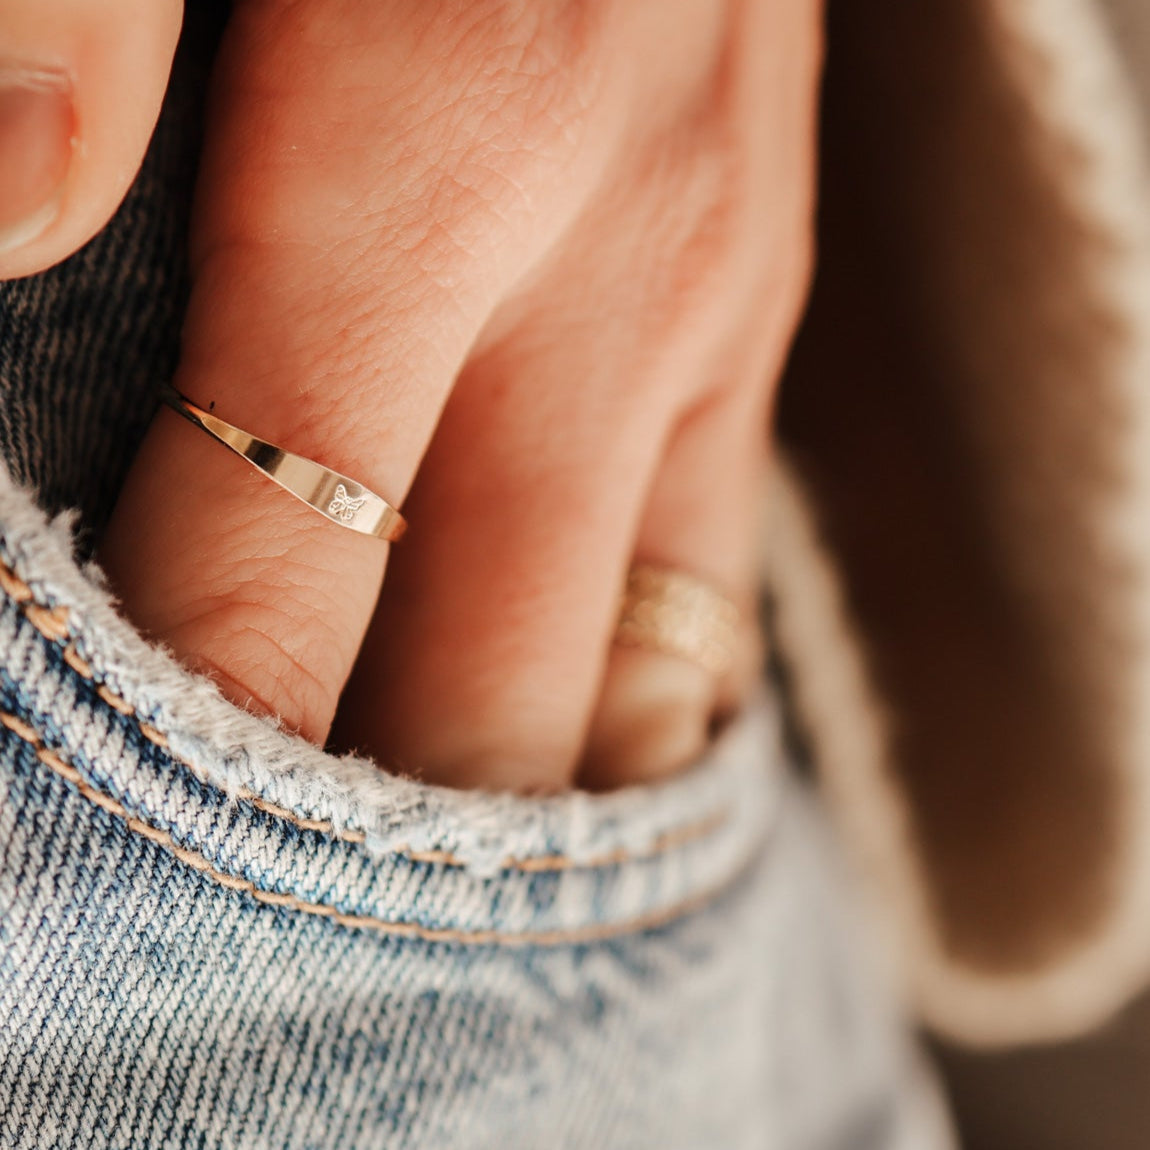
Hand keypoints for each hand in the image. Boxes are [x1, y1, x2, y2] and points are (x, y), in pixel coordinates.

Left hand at [0, 0, 819, 790]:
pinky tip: (566, 705)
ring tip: (430, 846)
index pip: (281, 582)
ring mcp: (725, 312)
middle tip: (273, 894)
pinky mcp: (770, 306)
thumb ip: (89, 18)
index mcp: (441, 156)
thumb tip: (15, 213)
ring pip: (651, 683)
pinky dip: (634, 687)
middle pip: (495, 700)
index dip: (198, 741)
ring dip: (531, 789)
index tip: (131, 838)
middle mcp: (620, 283)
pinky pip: (715, 578)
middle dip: (382, 839)